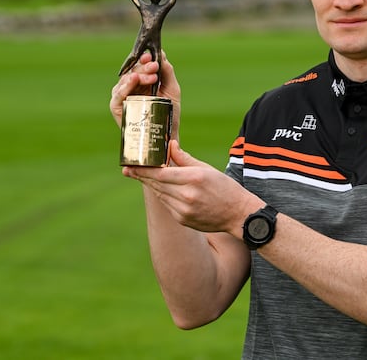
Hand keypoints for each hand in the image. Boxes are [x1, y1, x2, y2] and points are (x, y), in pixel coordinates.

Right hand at [109, 51, 181, 138]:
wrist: (167, 134)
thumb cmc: (169, 111)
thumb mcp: (172, 89)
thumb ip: (167, 72)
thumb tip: (161, 53)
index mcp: (143, 80)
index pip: (140, 65)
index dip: (144, 59)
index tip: (151, 57)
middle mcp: (131, 86)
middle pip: (133, 70)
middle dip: (144, 67)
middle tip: (154, 67)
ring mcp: (123, 96)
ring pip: (125, 80)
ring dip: (138, 75)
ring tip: (151, 77)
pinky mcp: (117, 107)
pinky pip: (117, 95)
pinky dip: (124, 86)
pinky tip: (133, 80)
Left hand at [122, 140, 263, 234]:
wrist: (238, 214)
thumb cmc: (225, 188)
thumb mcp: (207, 169)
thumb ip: (185, 159)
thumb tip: (170, 146)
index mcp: (195, 178)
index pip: (161, 173)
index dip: (144, 170)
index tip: (131, 166)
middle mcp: (187, 195)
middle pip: (157, 184)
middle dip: (142, 176)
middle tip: (129, 170)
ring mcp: (184, 210)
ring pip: (160, 195)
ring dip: (152, 185)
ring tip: (143, 177)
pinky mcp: (183, 220)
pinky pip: (167, 205)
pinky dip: (164, 196)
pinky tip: (163, 190)